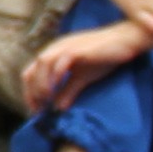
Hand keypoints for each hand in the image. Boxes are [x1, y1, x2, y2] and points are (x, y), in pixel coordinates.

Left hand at [17, 20, 147, 107]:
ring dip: (41, 84)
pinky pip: (60, 61)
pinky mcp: (76, 49)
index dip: (29, 92)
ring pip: (42, 64)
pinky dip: (55, 75)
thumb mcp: (83, 77)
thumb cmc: (103, 56)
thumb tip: (58, 108)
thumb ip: (69, 90)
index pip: (30, 73)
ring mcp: (64, 47)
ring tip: (47, 100)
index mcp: (53, 54)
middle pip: (31, 70)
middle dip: (32, 91)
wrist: (123, 41)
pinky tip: (57, 87)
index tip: (35, 110)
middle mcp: (55, 49)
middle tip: (39, 108)